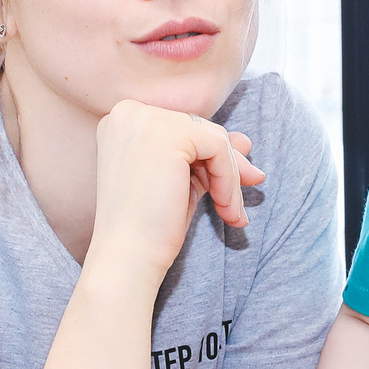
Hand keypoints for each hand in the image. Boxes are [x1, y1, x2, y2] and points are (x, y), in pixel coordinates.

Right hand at [88, 100, 264, 277]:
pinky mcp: (169, 134)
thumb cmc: (149, 226)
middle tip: (237, 203)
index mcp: (123, 121)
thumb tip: (246, 140)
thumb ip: (207, 156)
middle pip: (199, 128)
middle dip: (226, 166)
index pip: (182, 128)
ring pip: (213, 137)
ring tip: (230, 213)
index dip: (208, 158)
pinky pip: (219, 147)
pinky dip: (229, 180)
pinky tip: (224, 208)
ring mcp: (146, 119)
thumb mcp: (182, 181)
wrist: (127, 257)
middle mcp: (129, 112)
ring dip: (230, 178)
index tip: (225, 190)